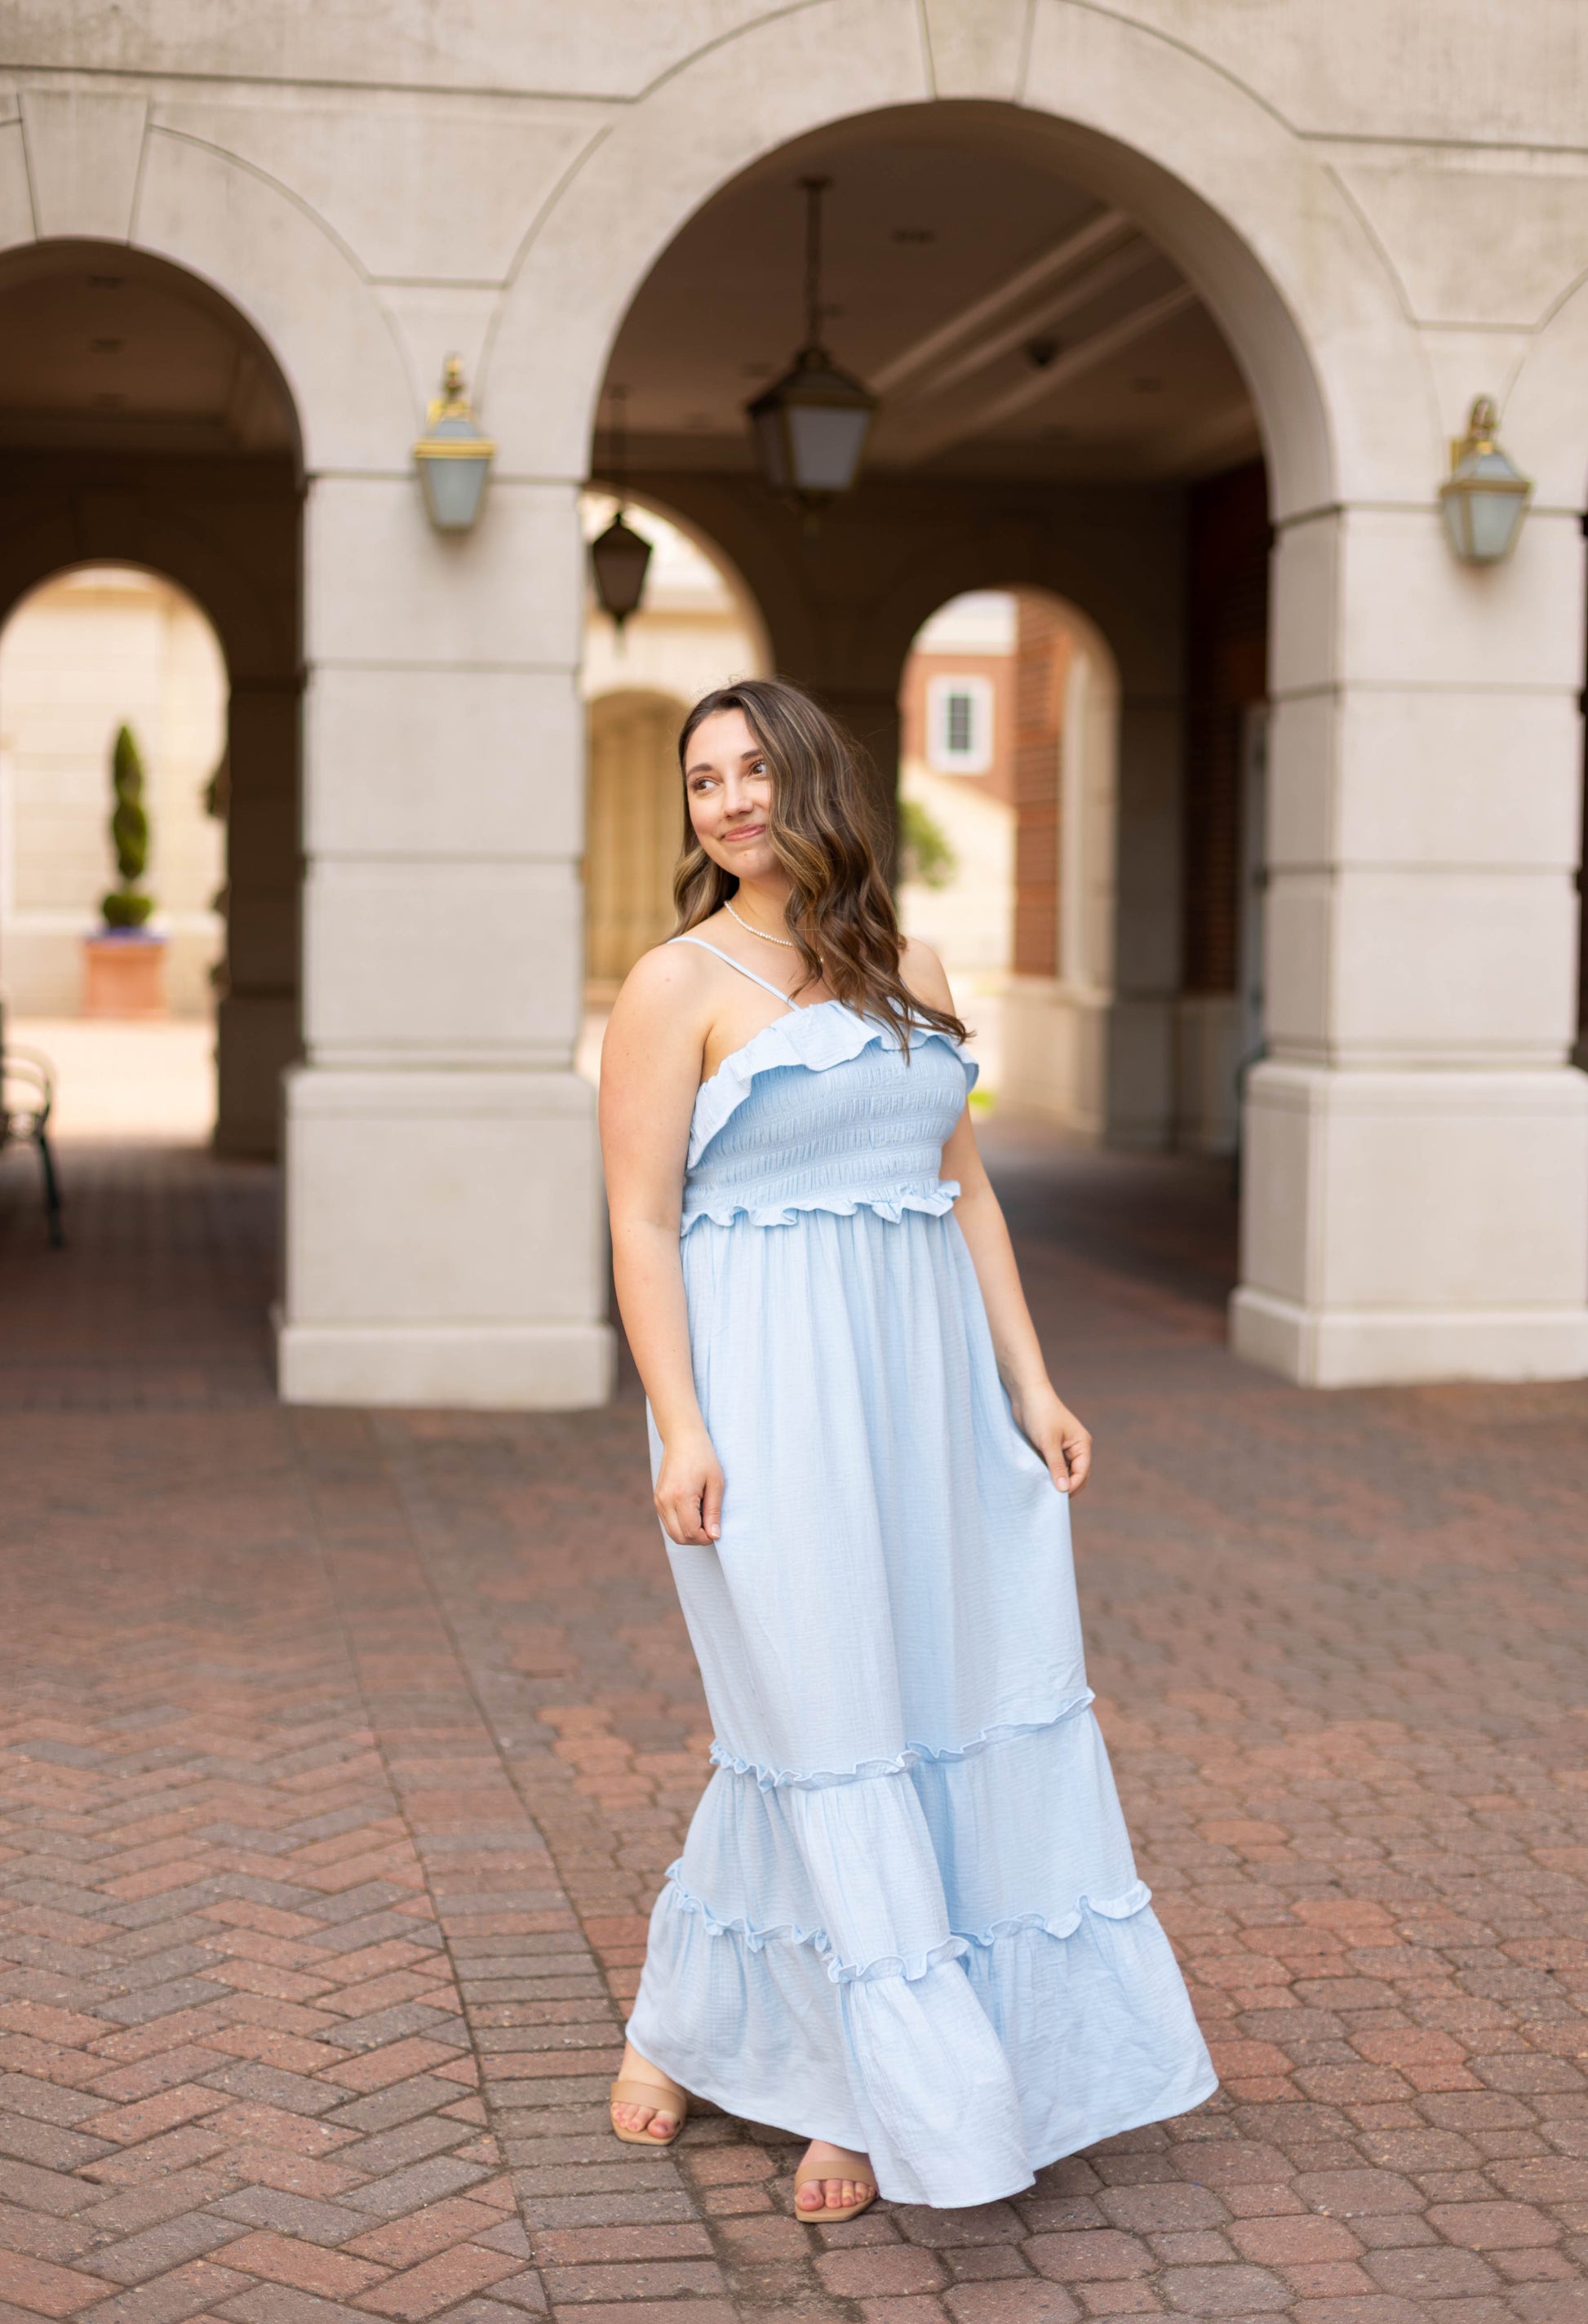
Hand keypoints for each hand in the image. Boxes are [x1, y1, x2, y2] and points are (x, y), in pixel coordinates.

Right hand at [654, 1427, 723, 1543]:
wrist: (682, 1438)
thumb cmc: (703, 1457)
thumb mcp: (716, 1483)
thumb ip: (714, 1511)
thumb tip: (714, 1536)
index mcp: (680, 1496)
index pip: (691, 1532)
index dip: (706, 1537)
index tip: (716, 1530)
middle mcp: (665, 1501)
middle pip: (679, 1537)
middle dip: (697, 1539)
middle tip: (711, 1526)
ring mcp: (659, 1501)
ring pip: (672, 1533)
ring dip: (688, 1533)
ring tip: (703, 1517)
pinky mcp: (657, 1499)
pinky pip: (668, 1522)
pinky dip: (680, 1525)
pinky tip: (693, 1512)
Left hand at [1011, 1382, 1092, 1497]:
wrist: (1026, 1395)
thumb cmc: (1040, 1414)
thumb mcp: (1048, 1442)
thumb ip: (1056, 1466)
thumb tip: (1063, 1489)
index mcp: (1082, 1445)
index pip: (1081, 1473)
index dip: (1071, 1486)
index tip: (1055, 1497)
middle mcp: (1076, 1448)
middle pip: (1075, 1476)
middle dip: (1065, 1486)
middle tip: (1048, 1497)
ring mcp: (1063, 1449)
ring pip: (1063, 1473)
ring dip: (1054, 1481)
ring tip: (1041, 1489)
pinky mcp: (1049, 1449)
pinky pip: (1052, 1467)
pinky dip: (1047, 1474)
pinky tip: (1037, 1480)